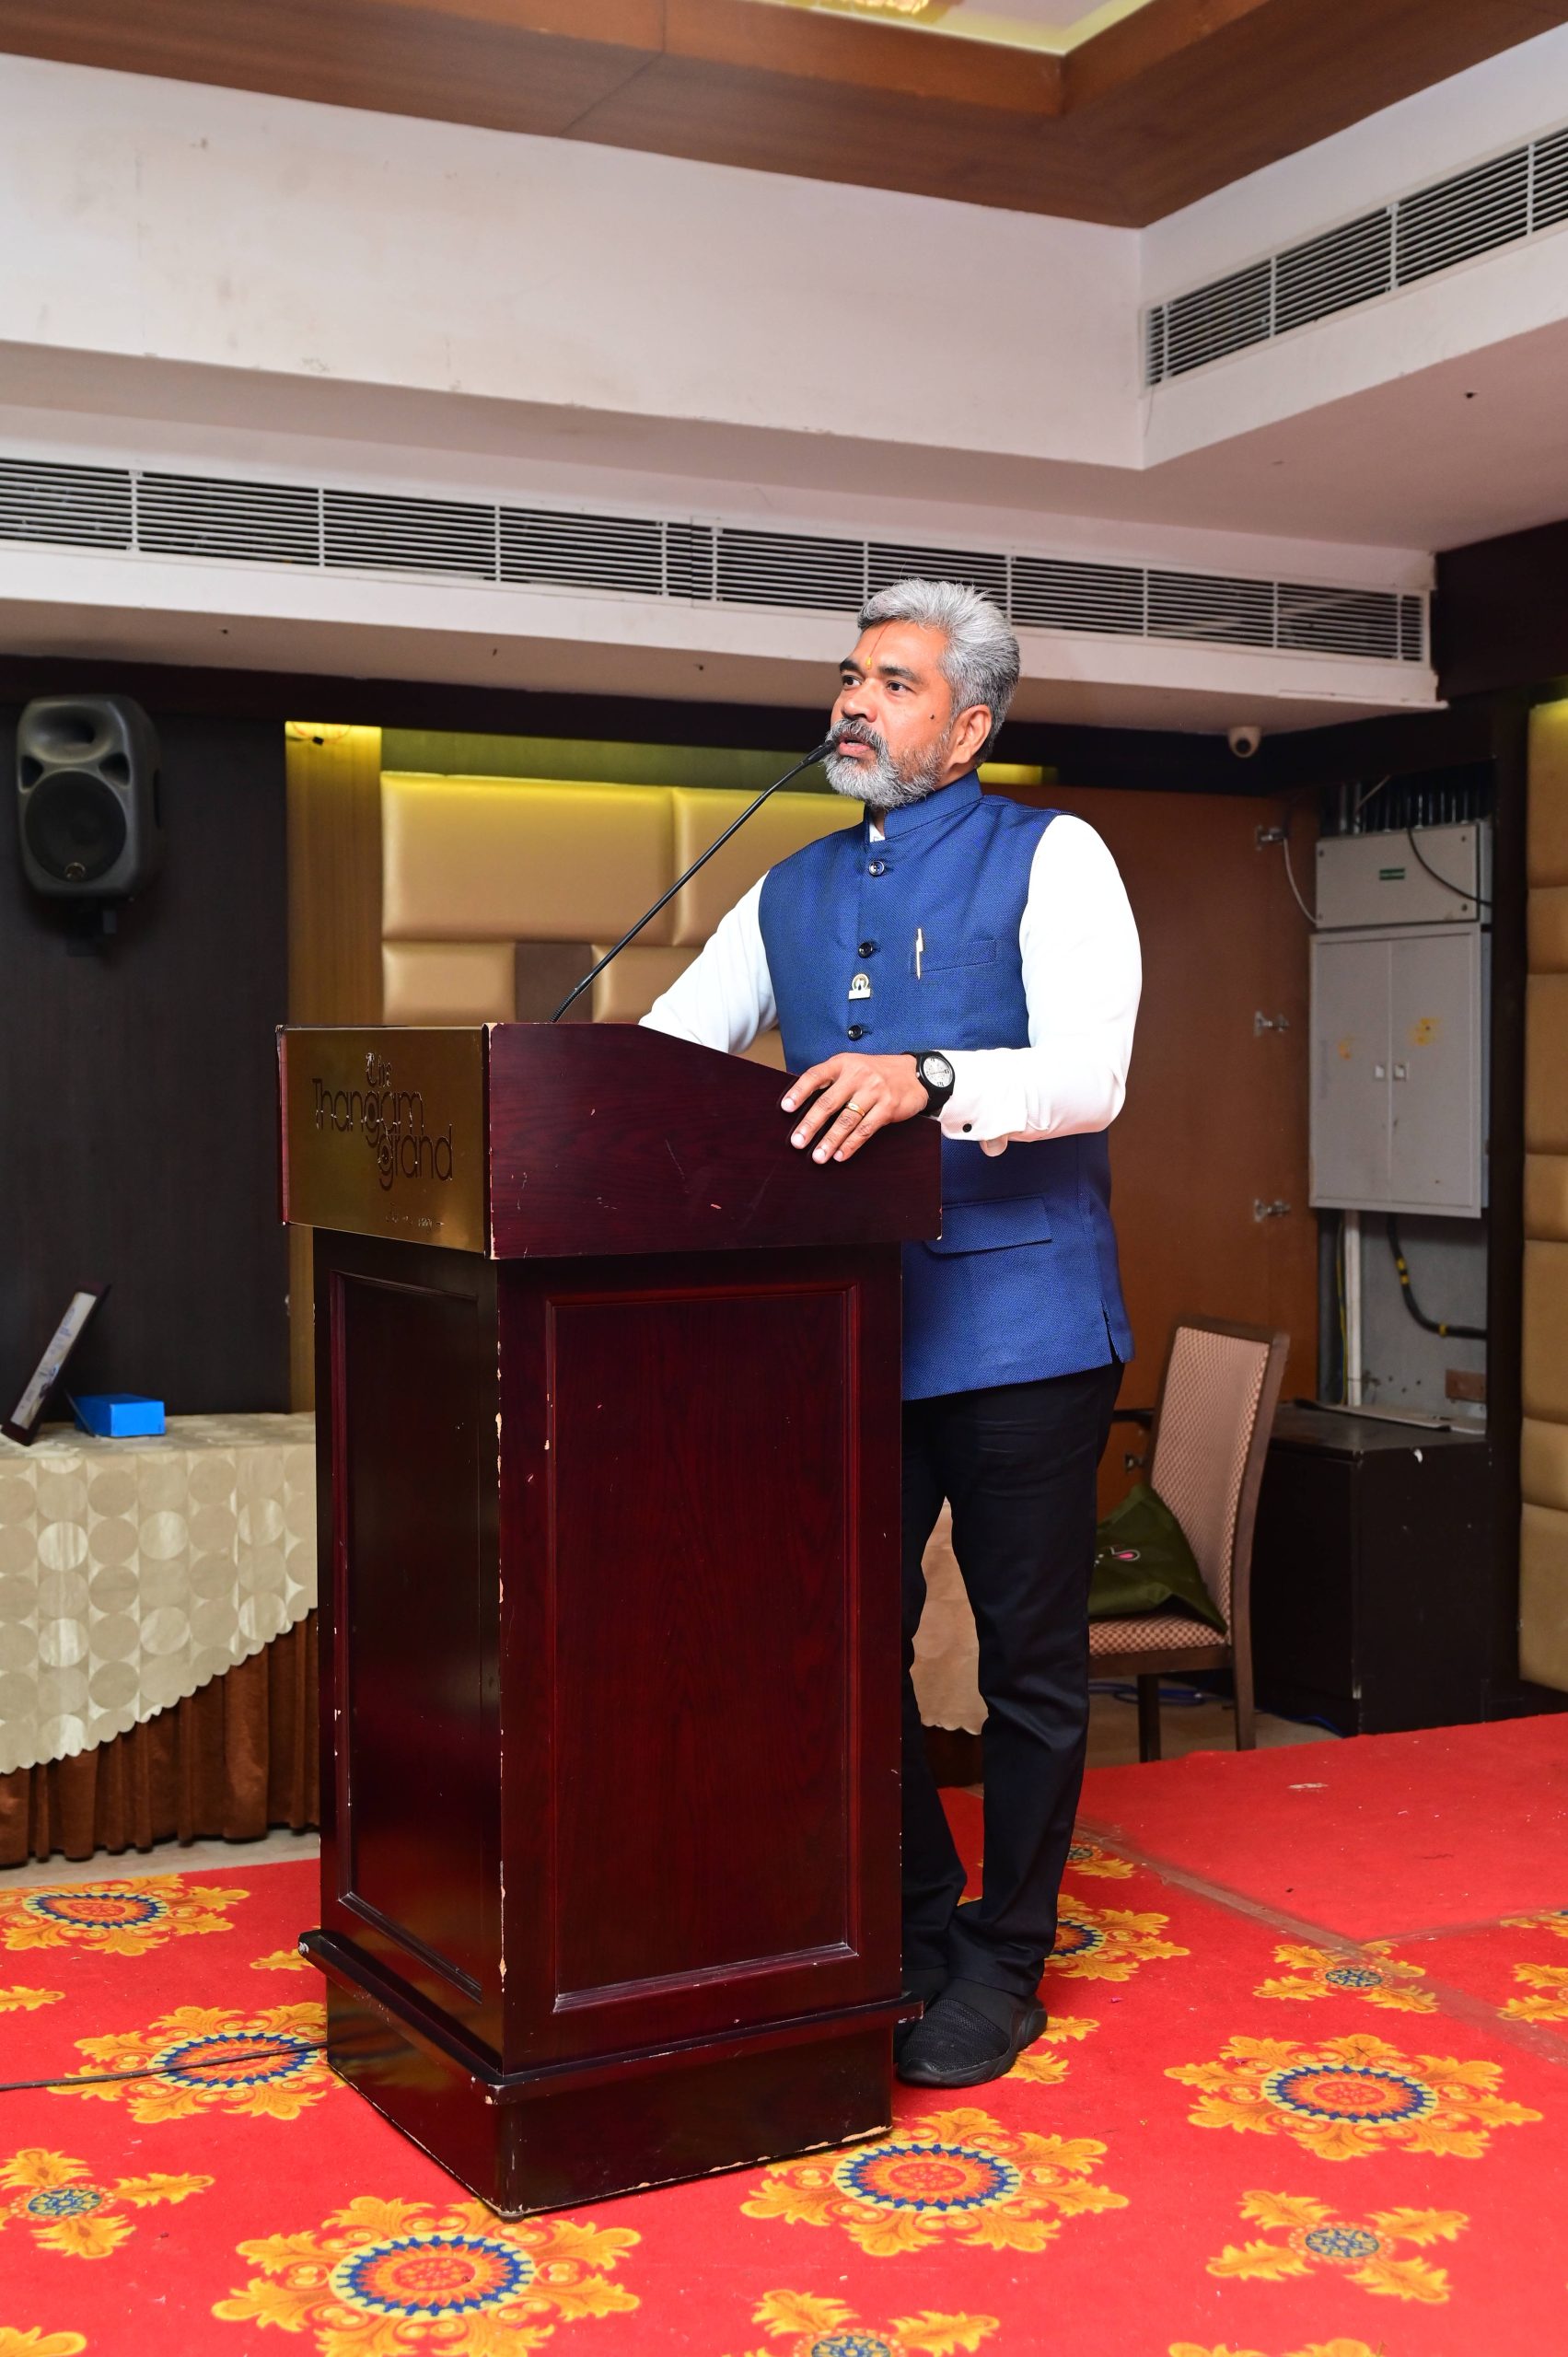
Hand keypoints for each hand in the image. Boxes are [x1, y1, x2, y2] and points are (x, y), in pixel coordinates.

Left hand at [781, 1053, 929, 1163]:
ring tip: (817, 1156)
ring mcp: (874, 1091)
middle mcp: (857, 1075)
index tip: (785, 1108)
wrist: (914, 1074)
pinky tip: (840, 1155)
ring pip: (847, 1120)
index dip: (799, 1092)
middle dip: (811, 1124)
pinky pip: (866, 1129)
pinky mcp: (888, 1107)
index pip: (816, 1076)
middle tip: (797, 1142)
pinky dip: (851, 1144)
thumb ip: (832, 1081)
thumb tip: (802, 1104)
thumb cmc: (876, 1073)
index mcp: (843, 1064)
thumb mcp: (853, 1067)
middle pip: (829, 1102)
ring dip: (830, 1140)